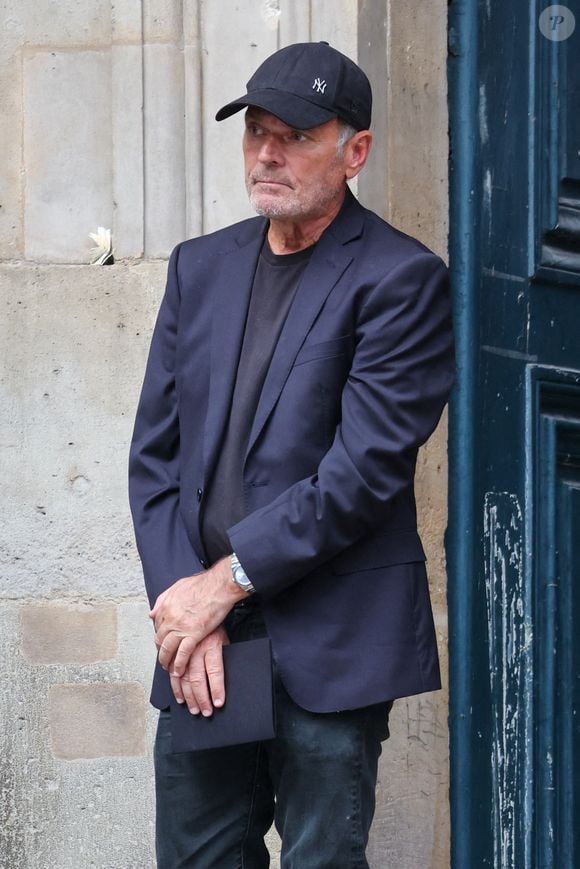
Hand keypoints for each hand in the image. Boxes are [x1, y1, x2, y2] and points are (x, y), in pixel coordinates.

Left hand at [150, 556, 246, 675]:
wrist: (219, 586)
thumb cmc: (203, 584)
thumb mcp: (178, 586)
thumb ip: (163, 599)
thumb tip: (152, 612)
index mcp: (166, 606)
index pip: (157, 626)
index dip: (159, 635)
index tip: (162, 641)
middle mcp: (170, 617)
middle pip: (159, 639)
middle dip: (160, 650)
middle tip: (163, 657)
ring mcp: (181, 627)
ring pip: (167, 648)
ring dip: (166, 660)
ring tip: (168, 667)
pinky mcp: (194, 634)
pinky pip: (183, 653)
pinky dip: (179, 663)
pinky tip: (178, 670)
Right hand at [170, 625, 229, 714]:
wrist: (198, 606)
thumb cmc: (214, 624)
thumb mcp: (224, 637)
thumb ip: (224, 653)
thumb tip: (230, 673)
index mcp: (212, 645)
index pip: (215, 671)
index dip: (217, 688)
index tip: (218, 703)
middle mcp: (197, 650)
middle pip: (198, 679)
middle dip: (202, 698)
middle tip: (206, 712)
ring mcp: (184, 652)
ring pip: (184, 679)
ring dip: (189, 697)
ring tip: (194, 709)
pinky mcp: (176, 653)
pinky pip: (173, 673)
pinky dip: (176, 687)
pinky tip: (180, 698)